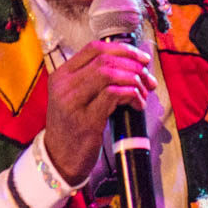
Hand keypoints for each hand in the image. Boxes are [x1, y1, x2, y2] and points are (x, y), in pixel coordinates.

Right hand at [43, 40, 157, 185]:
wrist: (59, 158)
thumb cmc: (72, 127)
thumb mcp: (76, 97)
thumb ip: (94, 80)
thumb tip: (132, 65)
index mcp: (62, 75)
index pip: (94, 48)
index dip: (122, 49)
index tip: (141, 58)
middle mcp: (64, 85)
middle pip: (104, 59)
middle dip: (133, 65)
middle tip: (148, 77)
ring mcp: (73, 102)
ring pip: (109, 74)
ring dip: (134, 80)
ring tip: (143, 92)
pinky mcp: (86, 120)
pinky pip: (113, 95)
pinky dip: (132, 95)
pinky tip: (137, 104)